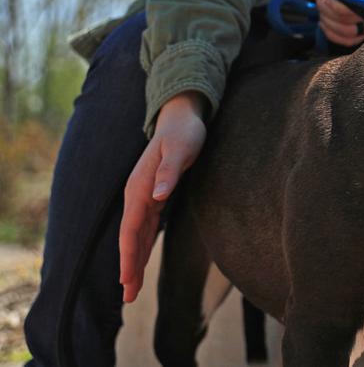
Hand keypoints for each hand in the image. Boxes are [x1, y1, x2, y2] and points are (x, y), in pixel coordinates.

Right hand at [119, 91, 206, 302]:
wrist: (181, 118)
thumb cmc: (184, 132)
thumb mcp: (182, 148)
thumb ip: (169, 171)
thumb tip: (158, 196)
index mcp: (139, 187)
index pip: (131, 229)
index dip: (129, 255)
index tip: (127, 280)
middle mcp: (137, 195)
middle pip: (130, 238)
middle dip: (129, 267)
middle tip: (129, 298)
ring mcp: (144, 197)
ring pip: (137, 236)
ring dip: (134, 262)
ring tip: (132, 290)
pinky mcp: (154, 197)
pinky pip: (146, 228)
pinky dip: (143, 247)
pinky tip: (142, 262)